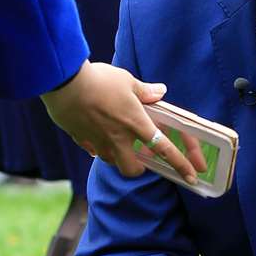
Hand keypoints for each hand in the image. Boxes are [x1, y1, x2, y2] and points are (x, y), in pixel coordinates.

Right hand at [40, 60, 207, 179]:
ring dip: (116, 157)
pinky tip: (94, 134)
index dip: (181, 164)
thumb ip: (145, 91)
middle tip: (140, 160)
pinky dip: (95, 145)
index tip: (192, 177)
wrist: (63, 82)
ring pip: (111, 161)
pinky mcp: (80, 138)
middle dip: (139, 170)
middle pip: (132, 169)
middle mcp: (118, 138)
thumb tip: (161, 91)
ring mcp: (98, 141)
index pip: (164, 149)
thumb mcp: (127, 80)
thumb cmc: (98, 79)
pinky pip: (91, 149)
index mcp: (135, 123)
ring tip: (115, 142)